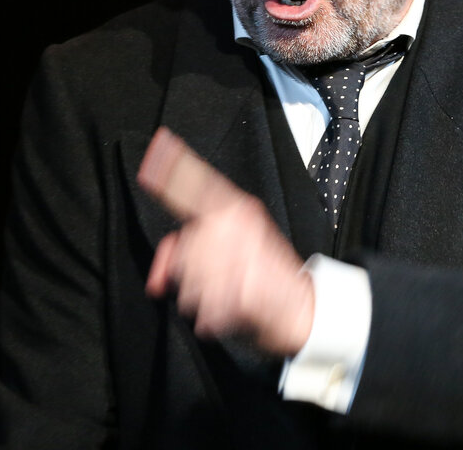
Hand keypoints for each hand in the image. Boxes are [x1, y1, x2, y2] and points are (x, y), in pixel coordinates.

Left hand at [137, 126, 314, 356]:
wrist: (305, 307)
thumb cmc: (269, 274)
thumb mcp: (236, 246)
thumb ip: (189, 250)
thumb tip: (157, 281)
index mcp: (238, 208)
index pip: (199, 181)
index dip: (174, 165)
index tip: (158, 144)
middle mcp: (236, 226)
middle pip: (183, 248)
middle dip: (191, 271)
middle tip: (222, 276)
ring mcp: (238, 258)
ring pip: (186, 284)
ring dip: (200, 298)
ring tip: (229, 294)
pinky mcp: (240, 293)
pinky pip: (201, 311)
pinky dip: (212, 319)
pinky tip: (232, 312)